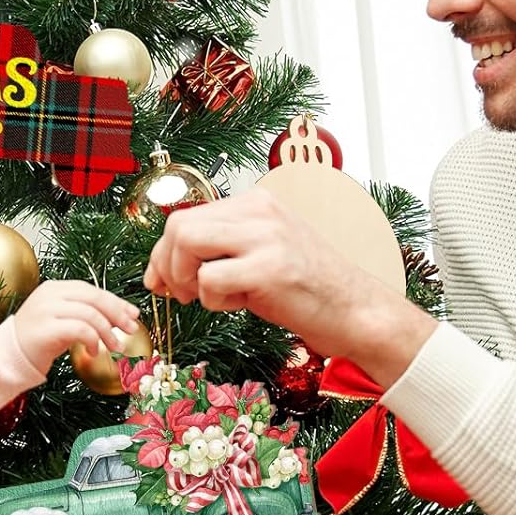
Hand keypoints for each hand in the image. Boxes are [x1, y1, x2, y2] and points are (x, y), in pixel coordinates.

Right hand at [11, 280, 140, 373]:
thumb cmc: (39, 341)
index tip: (133, 315)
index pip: (92, 290)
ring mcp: (46, 310)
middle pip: (94, 298)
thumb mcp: (64, 322)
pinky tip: (94, 352)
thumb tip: (122, 317)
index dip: (116, 301)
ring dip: (107, 332)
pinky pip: (80, 329)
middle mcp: (50, 294)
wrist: (9, 356)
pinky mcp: (46, 328)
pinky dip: (93, 340)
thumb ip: (86, 314)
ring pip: (90, 313)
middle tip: (130, 330)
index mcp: (55, 288)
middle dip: (117, 314)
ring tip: (115, 347)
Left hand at [142, 190, 436, 387]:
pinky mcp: (270, 268)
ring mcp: (266, 237)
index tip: (161, 281)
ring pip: (187, 243)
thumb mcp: (259, 255)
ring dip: (187, 281)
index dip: (162, 253)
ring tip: (215, 298)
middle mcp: (260, 210)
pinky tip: (244, 304)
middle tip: (185, 295)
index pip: (185, 216)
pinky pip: (210, 279)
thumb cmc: (308, 290)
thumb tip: (158, 272)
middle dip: (167, 266)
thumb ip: (217, 252)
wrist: (358, 311)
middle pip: (178, 226)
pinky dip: (214, 300)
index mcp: (256, 203)